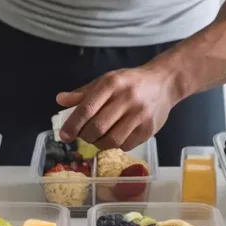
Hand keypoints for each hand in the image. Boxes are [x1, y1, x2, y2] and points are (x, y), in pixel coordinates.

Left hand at [56, 66, 180, 151]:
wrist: (164, 82)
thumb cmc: (130, 82)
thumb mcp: (106, 80)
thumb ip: (84, 93)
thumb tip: (61, 100)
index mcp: (112, 83)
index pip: (87, 108)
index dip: (72, 125)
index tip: (64, 136)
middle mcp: (127, 98)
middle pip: (98, 127)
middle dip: (85, 136)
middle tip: (82, 135)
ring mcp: (140, 115)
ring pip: (111, 140)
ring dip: (99, 144)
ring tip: (97, 138)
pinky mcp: (149, 129)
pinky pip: (125, 145)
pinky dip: (115, 145)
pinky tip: (115, 136)